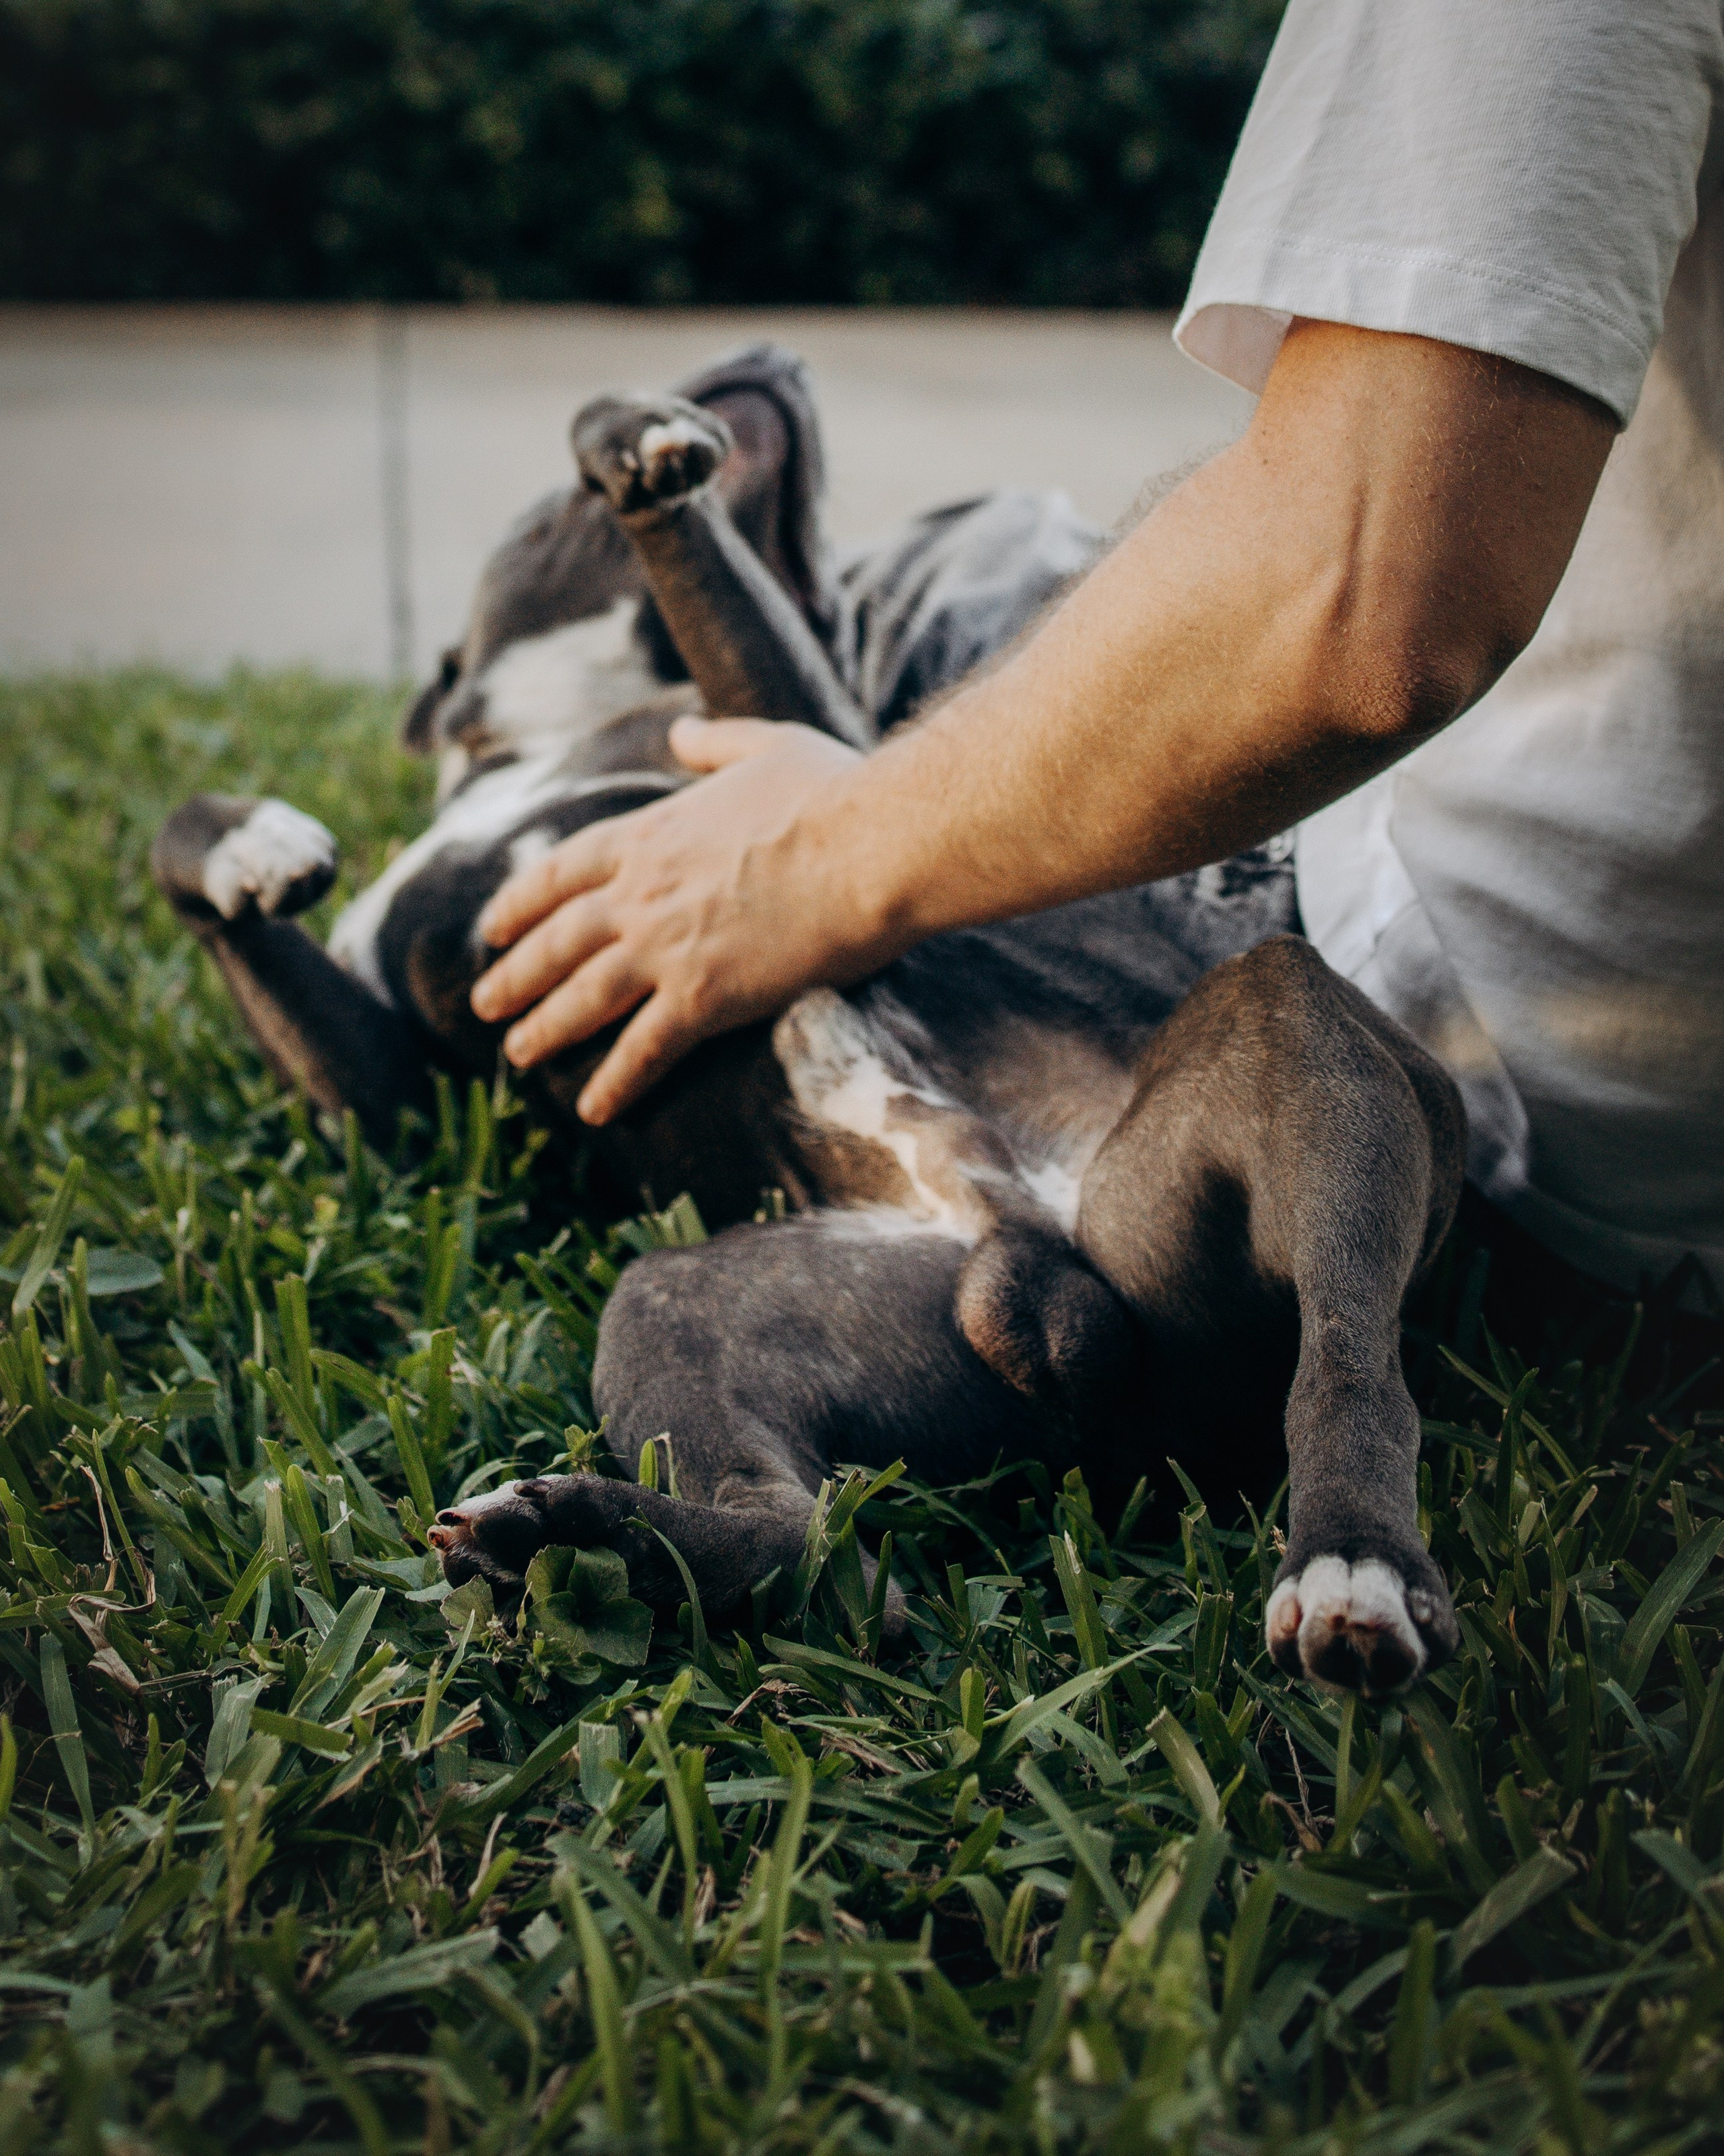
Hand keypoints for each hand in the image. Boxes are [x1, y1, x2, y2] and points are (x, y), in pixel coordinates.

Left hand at [470, 716, 870, 1121]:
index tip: (493, 927)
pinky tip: (593, 1110)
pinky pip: (644, 1050)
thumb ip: (715, 742)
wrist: (870, 847)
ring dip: (545, 1030)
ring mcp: (666, 948)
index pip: (562, 871)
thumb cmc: (832, 794)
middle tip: (484, 1005)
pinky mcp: (704, 998)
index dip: (521, 902)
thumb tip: (681, 732)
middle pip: (558, 941)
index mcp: (651, 834)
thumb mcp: (767, 745)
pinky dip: (614, 1082)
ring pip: (584, 998)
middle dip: (515, 975)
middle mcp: (641, 893)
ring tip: (517, 1055)